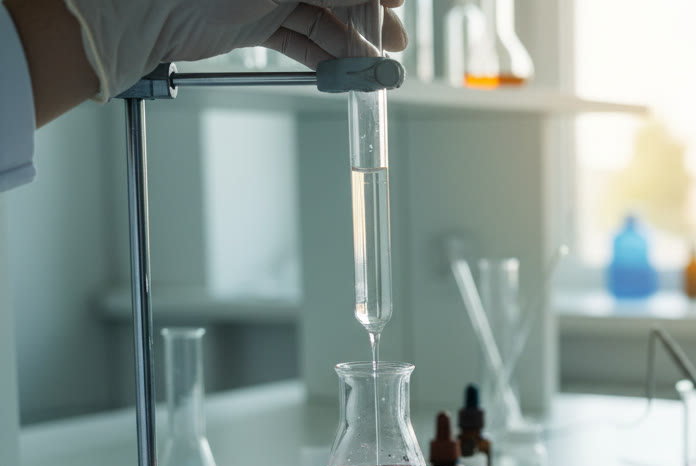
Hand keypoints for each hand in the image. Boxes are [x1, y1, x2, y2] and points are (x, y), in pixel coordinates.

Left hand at [63, 0, 409, 100]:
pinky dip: (324, 56)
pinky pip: (298, 37)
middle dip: (368, 15)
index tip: (398, 1)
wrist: (139, 14)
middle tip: (394, 39)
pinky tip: (345, 72)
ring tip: (376, 67)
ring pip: (320, 16)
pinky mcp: (249, 21)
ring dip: (352, 43)